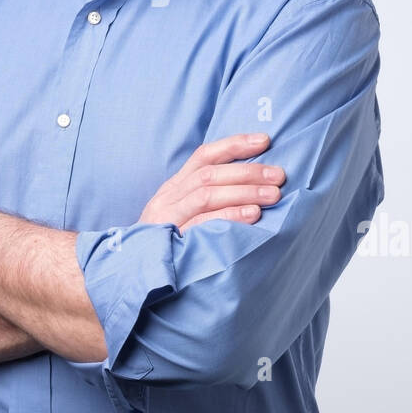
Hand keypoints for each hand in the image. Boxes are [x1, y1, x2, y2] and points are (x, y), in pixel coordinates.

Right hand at [139, 133, 284, 231]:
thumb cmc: (168, 244)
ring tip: (273, 194)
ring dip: (244, 191)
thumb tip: (253, 183)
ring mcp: (168, 218)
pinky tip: (252, 215)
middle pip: (210, 174)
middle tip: (279, 175)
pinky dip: (229, 216)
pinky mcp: (170, 240)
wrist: (132, 272)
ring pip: (207, 194)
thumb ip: (208, 198)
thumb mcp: (182, 214)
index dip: (234, 145)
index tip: (265, 140)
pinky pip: (202, 224)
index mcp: (174, 187)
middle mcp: (169, 198)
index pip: (204, 156)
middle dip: (248, 171)